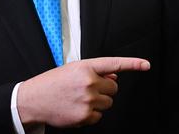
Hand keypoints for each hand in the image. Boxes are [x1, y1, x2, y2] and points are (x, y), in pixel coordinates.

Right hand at [17, 57, 149, 127]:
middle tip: (86, 90)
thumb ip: (96, 71)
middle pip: (114, 88)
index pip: (114, 63)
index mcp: (86, 67)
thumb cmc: (54, 83)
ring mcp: (88, 100)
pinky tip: (76, 109)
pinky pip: (99, 116)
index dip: (133, 64)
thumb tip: (115, 76)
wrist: (32, 100)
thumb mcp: (74, 70)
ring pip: (108, 103)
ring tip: (80, 99)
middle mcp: (89, 82)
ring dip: (99, 102)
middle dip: (105, 89)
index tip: (146, 65)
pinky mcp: (85, 116)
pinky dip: (91, 114)